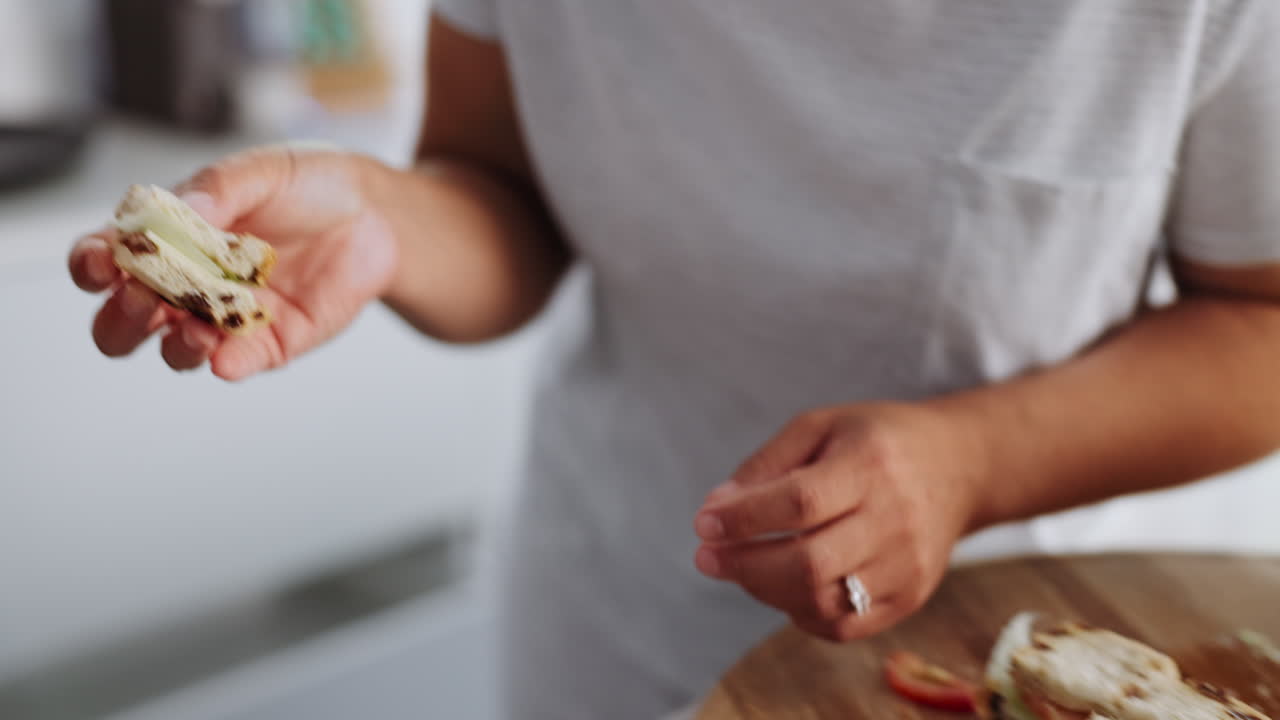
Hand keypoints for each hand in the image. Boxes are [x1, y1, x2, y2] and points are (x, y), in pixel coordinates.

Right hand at [68, 145, 396, 379]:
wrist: (375, 214)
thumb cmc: (309, 185)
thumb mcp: (262, 171)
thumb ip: (219, 190)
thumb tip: (179, 214)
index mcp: (167, 236)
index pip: (106, 258)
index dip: (91, 265)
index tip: (100, 263)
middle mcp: (187, 283)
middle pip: (124, 321)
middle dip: (121, 317)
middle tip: (143, 298)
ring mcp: (225, 317)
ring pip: (174, 351)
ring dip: (173, 345)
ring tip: (194, 327)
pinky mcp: (269, 342)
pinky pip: (236, 362)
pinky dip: (226, 363)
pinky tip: (225, 355)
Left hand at [692, 403, 986, 641]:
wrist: (958, 465)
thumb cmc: (876, 441)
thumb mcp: (820, 427)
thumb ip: (766, 466)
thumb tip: (715, 510)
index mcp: (870, 465)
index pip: (800, 502)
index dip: (745, 518)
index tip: (704, 522)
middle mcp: (894, 519)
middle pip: (810, 562)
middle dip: (745, 565)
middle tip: (706, 557)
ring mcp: (907, 565)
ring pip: (823, 600)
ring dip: (766, 590)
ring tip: (743, 567)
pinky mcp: (911, 596)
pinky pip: (844, 625)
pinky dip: (800, 612)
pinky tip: (782, 587)